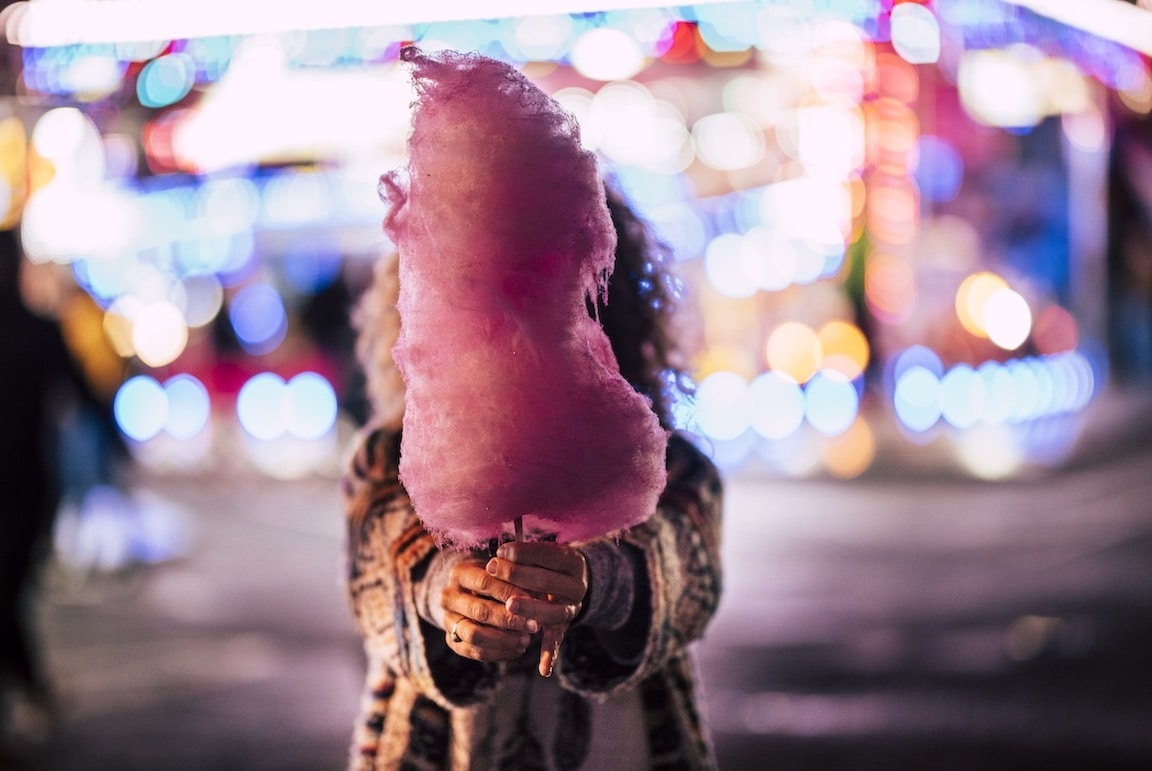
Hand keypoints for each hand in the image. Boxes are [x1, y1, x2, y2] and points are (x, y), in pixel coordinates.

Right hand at [440, 559, 539, 662]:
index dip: (510, 592)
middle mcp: (448, 597)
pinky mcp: (452, 641)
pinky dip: (498, 653)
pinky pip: (474, 652)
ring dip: (503, 640)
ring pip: (474, 635)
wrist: (468, 593)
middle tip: (534, 626)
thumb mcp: (501, 572)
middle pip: (480, 611)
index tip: (535, 601)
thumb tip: (539, 596)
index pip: (485, 582)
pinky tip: (518, 649)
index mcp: (459, 573)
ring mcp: (447, 620)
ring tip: (526, 640)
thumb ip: (516, 581)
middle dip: (510, 620)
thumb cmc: (494, 578)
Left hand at [486, 541, 588, 676]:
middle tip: (493, 570)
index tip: (500, 551)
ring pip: (554, 612)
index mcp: (572, 562)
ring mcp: (572, 609)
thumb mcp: (543, 553)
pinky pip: (557, 641)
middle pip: (548, 582)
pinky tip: (543, 669)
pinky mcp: (564, 627)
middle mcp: (577, 587)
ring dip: (531, 608)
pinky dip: (550, 654)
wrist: (574, 581)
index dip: (523, 553)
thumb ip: (525, 554)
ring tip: (509, 604)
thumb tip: (499, 556)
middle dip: (519, 575)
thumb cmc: (548, 563)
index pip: (548, 554)